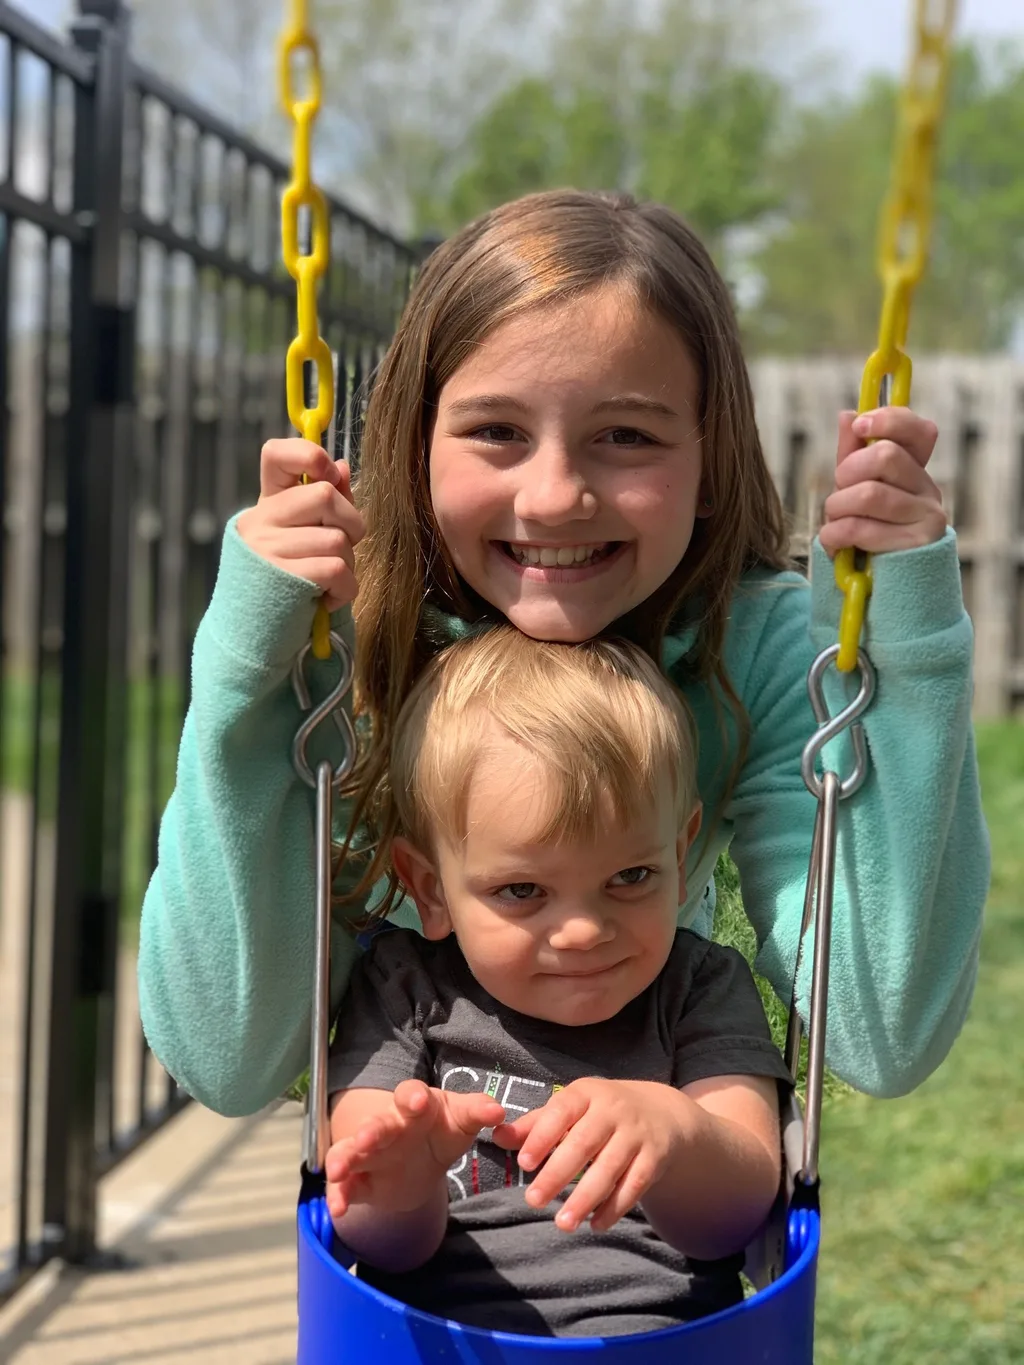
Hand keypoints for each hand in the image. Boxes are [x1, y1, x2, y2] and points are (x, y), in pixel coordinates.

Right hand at [236, 438, 365, 609]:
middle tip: (343, 548)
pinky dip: (345, 589)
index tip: (329, 474)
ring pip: (337, 539)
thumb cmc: (290, 584)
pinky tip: (327, 599)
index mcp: (266, 504)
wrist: (255, 638)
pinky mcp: (281, 579)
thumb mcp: (305, 538)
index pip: (275, 454)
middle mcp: (259, 521)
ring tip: (329, 582)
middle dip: (351, 524)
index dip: (309, 454)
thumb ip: (325, 505)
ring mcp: (266, 549)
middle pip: (325, 495)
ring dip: (349, 565)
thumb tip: (342, 466)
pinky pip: (337, 570)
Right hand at [325, 1080, 504, 1219]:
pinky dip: (338, 1195)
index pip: (409, 1094)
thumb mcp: (462, 1119)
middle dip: (370, 1130)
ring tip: (336, 1171)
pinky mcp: (360, 1180)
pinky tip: (337, 1209)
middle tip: (366, 1138)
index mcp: (414, 1104)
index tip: (417, 1100)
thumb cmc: (443, 1130)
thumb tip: (498, 1111)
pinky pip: (346, 1186)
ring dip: (343, 1159)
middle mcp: (387, 1125)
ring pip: (350, 1151)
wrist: (422, 1161)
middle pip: (376, 1124)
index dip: (412, 1096)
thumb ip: (478, 1112)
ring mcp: (369, 1152)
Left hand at [492, 1078, 685, 1233]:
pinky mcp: (654, 1158)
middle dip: (557, 1174)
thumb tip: (496, 1137)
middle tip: (533, 1201)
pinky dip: (614, 1208)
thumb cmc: (601, 1113)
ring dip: (585, 1198)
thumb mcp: (571, 1109)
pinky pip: (634, 1186)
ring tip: (563, 1224)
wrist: (660, 1112)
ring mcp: (636, 1134)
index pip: (561, 1111)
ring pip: (609, 1169)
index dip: (542, 1136)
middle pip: (583, 1143)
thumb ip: (535, 1125)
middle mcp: (612, 1110)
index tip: (523, 1163)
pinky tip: (595, 1225)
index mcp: (586, 1094)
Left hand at [819, 407, 946, 555]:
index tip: (860, 427)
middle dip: (847, 473)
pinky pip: (861, 528)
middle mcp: (929, 490)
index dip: (889, 420)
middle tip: (839, 494)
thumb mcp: (854, 492)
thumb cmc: (867, 535)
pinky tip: (835, 545)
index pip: (919, 430)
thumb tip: (848, 415)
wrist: (884, 592)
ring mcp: (928, 517)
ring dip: (836, 509)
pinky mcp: (916, 545)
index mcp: (916, 472)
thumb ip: (852, 456)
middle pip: (885, 456)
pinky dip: (834, 536)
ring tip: (834, 524)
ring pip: (868, 494)